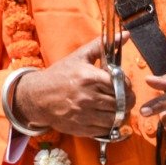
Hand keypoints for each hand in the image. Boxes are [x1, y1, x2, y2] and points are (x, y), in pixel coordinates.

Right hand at [13, 34, 128, 137]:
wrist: (38, 97)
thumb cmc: (60, 75)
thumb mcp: (80, 57)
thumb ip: (103, 45)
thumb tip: (126, 35)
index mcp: (89, 77)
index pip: (121, 84)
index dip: (127, 84)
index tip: (124, 84)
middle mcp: (88, 97)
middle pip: (121, 102)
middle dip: (127, 99)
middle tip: (125, 97)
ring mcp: (85, 114)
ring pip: (116, 118)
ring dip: (121, 113)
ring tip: (118, 107)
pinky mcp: (82, 128)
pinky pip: (106, 129)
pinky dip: (110, 124)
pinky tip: (106, 116)